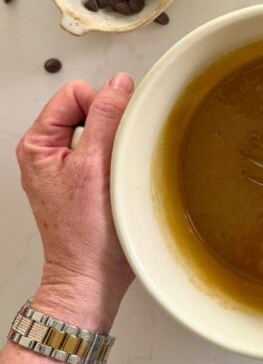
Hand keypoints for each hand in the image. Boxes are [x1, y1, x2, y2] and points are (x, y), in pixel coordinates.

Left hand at [16, 74, 134, 330]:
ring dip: (119, 145)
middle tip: (115, 159)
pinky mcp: (87, 180)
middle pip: (89, 109)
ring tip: (118, 175)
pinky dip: (122, 160)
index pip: (74, 93)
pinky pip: (110, 151)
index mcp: (38, 144)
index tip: (113, 135)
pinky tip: (123, 182)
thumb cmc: (85, 236)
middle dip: (111, 127)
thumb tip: (118, 84)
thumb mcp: (94, 167)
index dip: (99, 107)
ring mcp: (68, 167)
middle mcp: (49, 152)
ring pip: (102, 130)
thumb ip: (105, 118)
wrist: (92, 279)